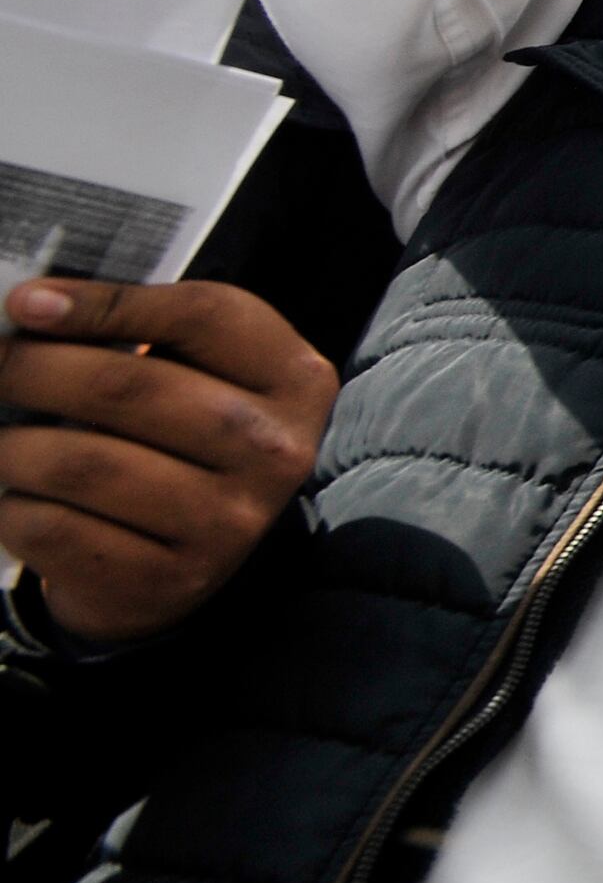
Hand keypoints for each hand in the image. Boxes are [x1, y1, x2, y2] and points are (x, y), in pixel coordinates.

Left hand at [1, 278, 337, 646]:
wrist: (188, 559)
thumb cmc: (179, 441)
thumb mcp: (197, 376)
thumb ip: (140, 334)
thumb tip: (32, 305)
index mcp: (294, 380)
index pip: (202, 317)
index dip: (106, 303)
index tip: (25, 303)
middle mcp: (275, 451)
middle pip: (134, 387)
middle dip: (36, 369)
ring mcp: (228, 522)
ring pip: (84, 464)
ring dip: (12, 446)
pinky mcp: (170, 579)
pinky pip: (58, 529)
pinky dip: (14, 507)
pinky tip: (16, 497)